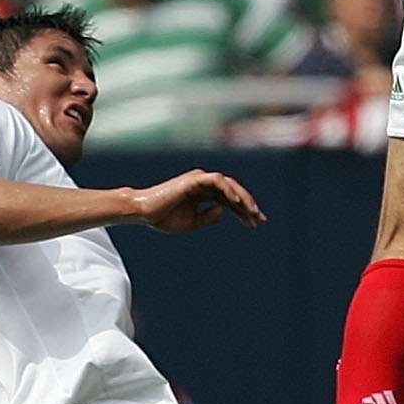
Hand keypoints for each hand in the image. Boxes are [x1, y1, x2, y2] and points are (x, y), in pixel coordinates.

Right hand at [129, 169, 264, 232]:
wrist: (143, 213)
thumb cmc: (163, 218)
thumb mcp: (191, 223)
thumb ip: (208, 217)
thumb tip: (223, 210)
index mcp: (203, 194)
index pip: (229, 200)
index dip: (243, 211)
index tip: (256, 224)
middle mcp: (204, 184)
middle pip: (232, 192)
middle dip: (248, 205)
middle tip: (260, 219)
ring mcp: (199, 180)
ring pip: (228, 184)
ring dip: (242, 197)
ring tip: (252, 212)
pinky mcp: (193, 180)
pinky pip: (216, 181)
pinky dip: (228, 189)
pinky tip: (236, 202)